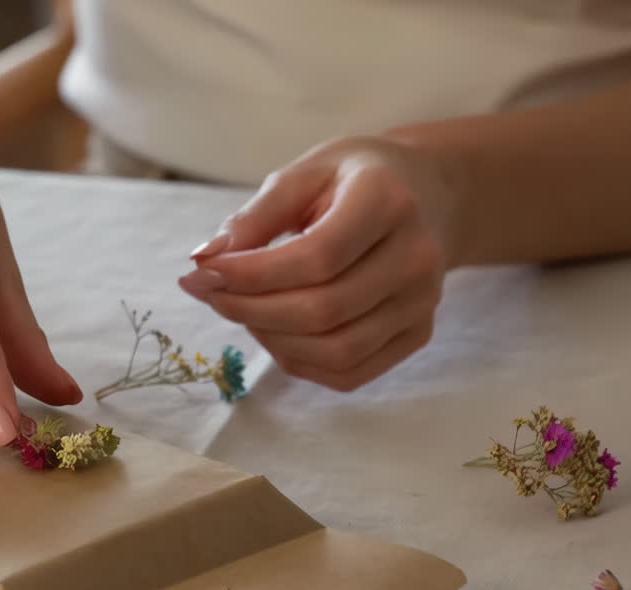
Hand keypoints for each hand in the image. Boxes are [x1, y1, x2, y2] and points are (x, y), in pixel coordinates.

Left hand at [179, 135, 459, 390]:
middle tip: (209, 293)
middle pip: (322, 310)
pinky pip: (349, 373)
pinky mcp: (417, 334)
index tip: (203, 272)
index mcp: (389, 200)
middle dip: (249, 309)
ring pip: (335, 350)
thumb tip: (204, 261)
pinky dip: (299, 362)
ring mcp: (422, 302)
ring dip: (270, 339)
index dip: (250, 274)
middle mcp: (417, 256)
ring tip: (241, 309)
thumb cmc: (352, 180)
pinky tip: (274, 331)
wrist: (427, 194)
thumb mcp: (302, 175)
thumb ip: (253, 217)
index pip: (315, 258)